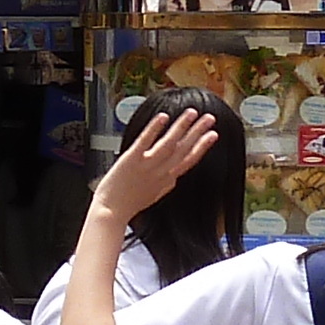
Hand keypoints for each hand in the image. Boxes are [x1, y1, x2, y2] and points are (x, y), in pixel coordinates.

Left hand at [94, 104, 217, 219]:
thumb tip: (174, 178)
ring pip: (169, 143)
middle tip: (210, 118)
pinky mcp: (131, 159)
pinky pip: (145, 141)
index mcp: (167, 179)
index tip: (213, 135)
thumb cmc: (129, 204)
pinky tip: (163, 117)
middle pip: (183, 149)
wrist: (111, 212)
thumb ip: (166, 184)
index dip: (202, 147)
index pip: (189, 160)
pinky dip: (155, 128)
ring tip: (192, 112)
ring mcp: (147, 165)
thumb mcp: (154, 195)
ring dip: (182, 127)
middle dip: (198, 132)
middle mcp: (160, 171)